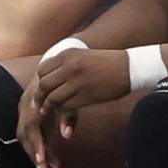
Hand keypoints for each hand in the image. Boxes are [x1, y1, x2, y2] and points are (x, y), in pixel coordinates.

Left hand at [23, 46, 132, 167]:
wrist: (128, 67)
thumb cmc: (106, 63)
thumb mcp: (82, 56)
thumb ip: (65, 65)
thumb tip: (50, 78)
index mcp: (67, 54)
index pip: (42, 70)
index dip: (39, 82)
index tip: (40, 90)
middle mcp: (69, 67)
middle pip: (44, 85)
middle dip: (39, 97)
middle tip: (39, 105)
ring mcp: (76, 82)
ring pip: (52, 98)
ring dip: (48, 107)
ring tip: (47, 111)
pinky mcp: (85, 96)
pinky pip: (65, 107)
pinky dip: (61, 112)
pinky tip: (64, 112)